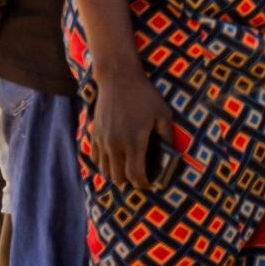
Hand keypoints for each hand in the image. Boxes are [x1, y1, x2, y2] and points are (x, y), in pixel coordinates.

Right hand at [87, 66, 180, 191]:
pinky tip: (115, 158)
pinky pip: (96, 158)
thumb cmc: (145, 96)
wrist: (119, 80)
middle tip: (141, 177)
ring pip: (105, 170)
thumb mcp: (163, 113)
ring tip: (128, 169)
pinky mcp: (93, 135)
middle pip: (118, 177)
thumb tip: (170, 153)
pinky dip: (105, 163)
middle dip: (130, 181)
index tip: (152, 185)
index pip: (135, 175)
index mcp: (134, 141)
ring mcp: (102, 141)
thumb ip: (166, 135)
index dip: (144, 184)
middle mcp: (115, 145)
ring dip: (116, 173)